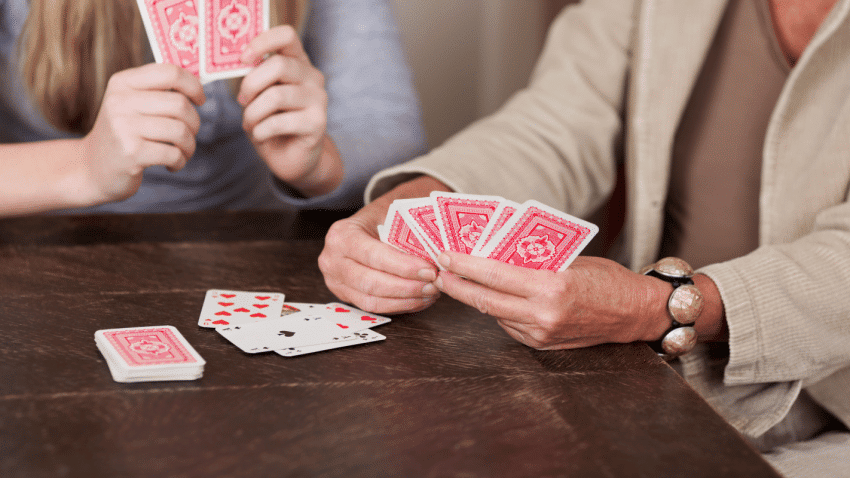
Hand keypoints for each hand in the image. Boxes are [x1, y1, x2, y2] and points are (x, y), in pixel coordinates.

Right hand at [81, 63, 204, 203]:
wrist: (92, 169)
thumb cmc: (124, 134)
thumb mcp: (132, 104)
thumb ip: (160, 91)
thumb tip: (199, 83)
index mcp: (123, 82)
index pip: (170, 72)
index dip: (193, 85)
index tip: (200, 100)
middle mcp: (120, 101)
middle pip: (180, 104)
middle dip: (194, 123)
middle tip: (188, 135)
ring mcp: (123, 127)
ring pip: (180, 131)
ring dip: (189, 146)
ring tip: (182, 152)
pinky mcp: (130, 152)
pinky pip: (173, 154)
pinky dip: (179, 162)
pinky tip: (172, 165)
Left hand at [239, 25, 340, 195]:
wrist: (293, 159)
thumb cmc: (272, 123)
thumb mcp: (259, 96)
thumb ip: (254, 77)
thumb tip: (238, 63)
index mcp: (298, 63)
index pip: (287, 35)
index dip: (263, 41)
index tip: (243, 58)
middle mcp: (312, 77)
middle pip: (279, 65)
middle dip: (251, 84)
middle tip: (242, 101)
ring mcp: (318, 99)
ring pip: (276, 96)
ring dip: (253, 113)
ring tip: (250, 124)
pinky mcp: (318, 123)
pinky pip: (279, 122)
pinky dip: (261, 130)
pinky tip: (261, 136)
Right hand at [318, 176, 451, 313]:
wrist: (370, 221)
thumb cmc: (384, 216)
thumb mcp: (394, 214)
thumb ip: (410, 232)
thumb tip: (440, 252)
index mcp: (342, 234)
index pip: (373, 255)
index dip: (403, 266)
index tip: (430, 270)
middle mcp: (332, 259)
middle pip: (371, 283)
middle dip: (406, 287)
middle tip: (434, 285)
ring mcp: (336, 281)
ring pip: (373, 301)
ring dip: (406, 300)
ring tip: (431, 292)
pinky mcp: (346, 296)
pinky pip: (375, 308)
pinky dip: (400, 305)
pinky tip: (420, 299)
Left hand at [433, 252, 671, 349]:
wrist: (635, 313)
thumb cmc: (606, 279)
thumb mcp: (569, 260)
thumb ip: (531, 259)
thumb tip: (491, 251)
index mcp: (551, 286)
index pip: (495, 274)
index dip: (464, 265)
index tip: (443, 255)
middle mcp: (544, 314)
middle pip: (485, 300)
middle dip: (456, 285)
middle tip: (437, 271)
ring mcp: (542, 333)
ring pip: (494, 314)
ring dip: (474, 297)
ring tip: (456, 281)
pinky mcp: (542, 345)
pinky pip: (509, 325)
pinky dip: (497, 310)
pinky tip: (491, 297)